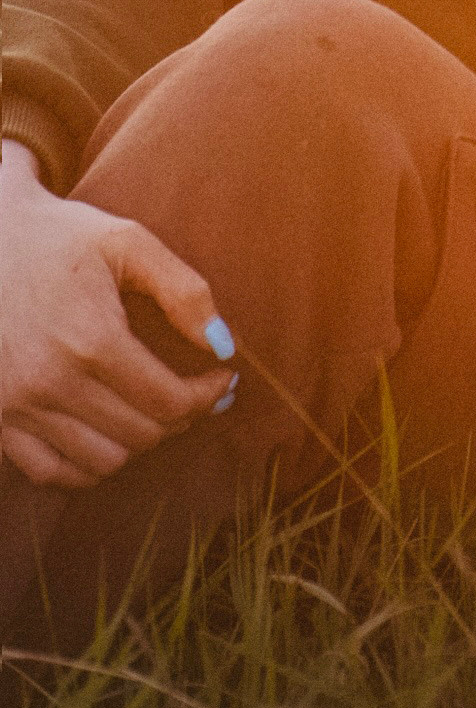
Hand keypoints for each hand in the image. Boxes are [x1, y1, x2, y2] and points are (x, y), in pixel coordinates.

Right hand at [0, 140, 235, 488]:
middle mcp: (51, 381)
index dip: (208, 396)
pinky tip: (109, 433)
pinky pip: (51, 471)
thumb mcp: (128, 242)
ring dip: (139, 441)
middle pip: (141, 434)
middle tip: (195, 391)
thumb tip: (223, 346)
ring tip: (154, 409)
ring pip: (102, 461)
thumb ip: (184, 291)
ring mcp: (17, 406)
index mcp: (91, 338)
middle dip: (181, 417)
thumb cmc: (61, 236)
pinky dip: (87, 464)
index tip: (223, 378)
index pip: (169, 402)